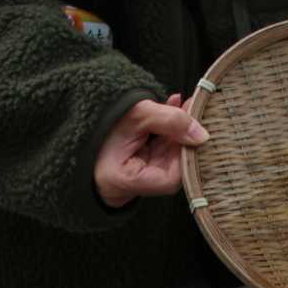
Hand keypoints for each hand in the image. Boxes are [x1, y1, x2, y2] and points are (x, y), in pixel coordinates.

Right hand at [94, 95, 209, 208]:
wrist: (85, 134)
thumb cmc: (103, 126)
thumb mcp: (136, 116)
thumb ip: (170, 121)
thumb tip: (201, 134)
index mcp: (130, 180)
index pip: (174, 175)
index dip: (187, 150)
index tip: (195, 123)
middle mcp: (141, 184)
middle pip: (177, 164)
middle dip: (186, 135)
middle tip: (194, 106)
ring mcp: (146, 175)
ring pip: (174, 153)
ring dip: (181, 128)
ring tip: (183, 103)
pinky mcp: (148, 163)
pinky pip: (166, 147)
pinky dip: (172, 128)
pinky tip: (175, 106)